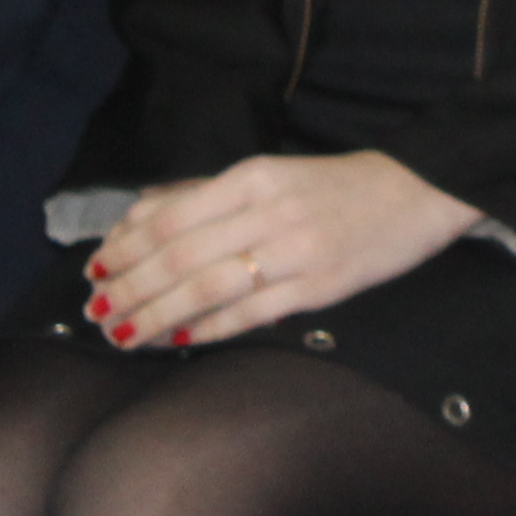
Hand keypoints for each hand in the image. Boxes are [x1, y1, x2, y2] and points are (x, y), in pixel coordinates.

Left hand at [86, 152, 483, 351]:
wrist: (419, 190)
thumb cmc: (336, 185)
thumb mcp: (269, 175)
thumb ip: (208, 195)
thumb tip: (141, 215)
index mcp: (252, 176)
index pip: (172, 215)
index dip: (127, 246)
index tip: (96, 269)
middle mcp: (268, 210)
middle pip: (180, 254)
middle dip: (131, 286)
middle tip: (97, 310)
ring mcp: (296, 251)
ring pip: (208, 286)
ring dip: (158, 314)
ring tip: (124, 333)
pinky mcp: (320, 287)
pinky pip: (252, 313)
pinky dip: (210, 328)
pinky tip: (180, 341)